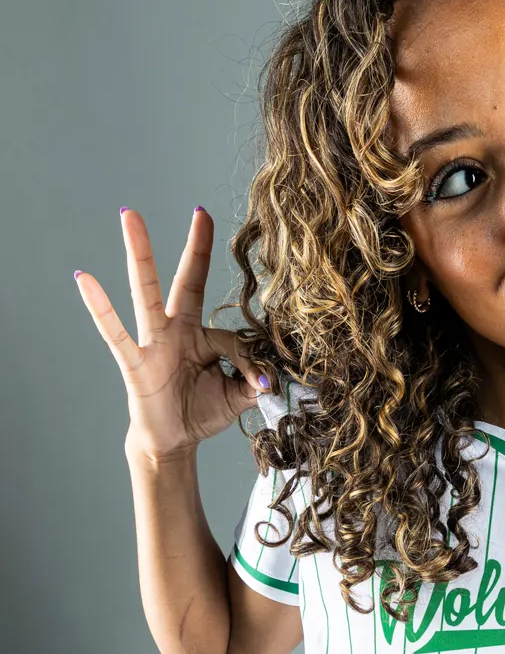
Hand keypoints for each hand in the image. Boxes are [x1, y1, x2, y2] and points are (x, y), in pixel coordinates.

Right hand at [76, 207, 267, 460]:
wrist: (174, 441)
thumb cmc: (201, 412)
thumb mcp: (237, 397)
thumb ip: (254, 382)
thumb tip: (271, 378)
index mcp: (202, 336)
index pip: (234, 337)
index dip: (251, 362)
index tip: (263, 383)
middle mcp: (176, 330)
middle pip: (185, 281)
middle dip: (193, 247)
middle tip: (199, 213)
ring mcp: (153, 342)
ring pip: (145, 291)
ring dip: (139, 253)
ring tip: (130, 216)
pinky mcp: (134, 362)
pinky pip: (115, 332)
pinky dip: (99, 307)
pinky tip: (84, 279)